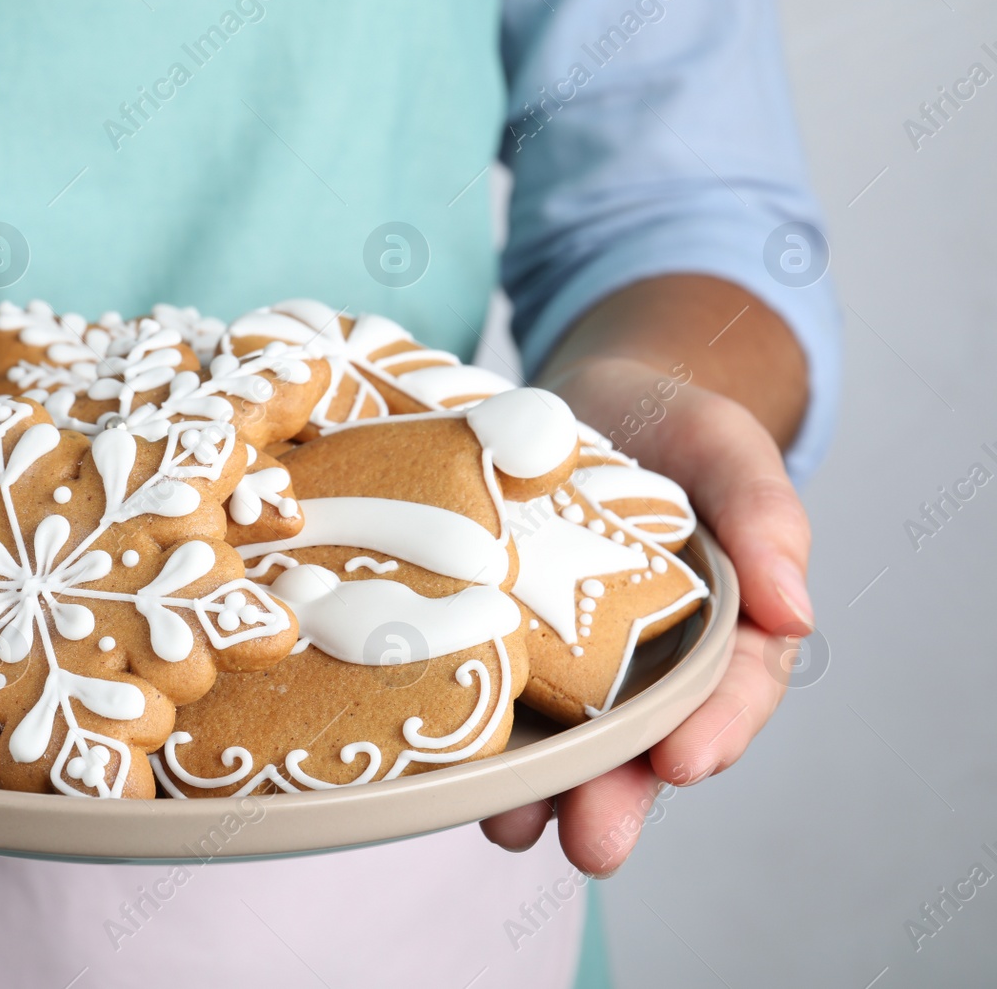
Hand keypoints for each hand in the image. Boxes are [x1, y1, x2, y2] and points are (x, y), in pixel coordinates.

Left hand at [479, 355, 812, 874]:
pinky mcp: (503, 645)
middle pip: (640, 746)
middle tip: (594, 843)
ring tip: (513, 826)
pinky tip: (447, 767)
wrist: (581, 400)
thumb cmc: (670, 428)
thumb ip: (766, 516)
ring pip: (562, 744)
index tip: (684, 762)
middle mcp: (647, 666)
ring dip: (539, 793)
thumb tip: (797, 612)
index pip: (732, 693)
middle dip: (617, 798)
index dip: (715, 732)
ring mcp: (570, 664)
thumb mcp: (726, 448)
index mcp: (723, 631)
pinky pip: (491, 698)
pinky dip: (472, 735)